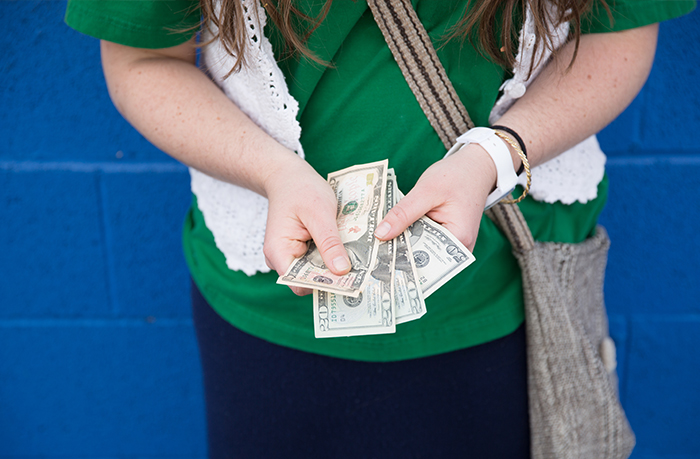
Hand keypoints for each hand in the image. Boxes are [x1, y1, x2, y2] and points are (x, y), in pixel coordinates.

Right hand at [262, 157, 350, 295]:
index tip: (349, 281)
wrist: (289, 176)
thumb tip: (341, 271)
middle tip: (362, 272)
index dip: (323, 284)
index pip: (298, 282)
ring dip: (334, 266)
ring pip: (316, 272)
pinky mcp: (301, 251)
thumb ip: (329, 243)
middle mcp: (281, 259)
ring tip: (359, 261)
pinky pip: (318, 261)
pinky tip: (348, 251)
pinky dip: (332, 257)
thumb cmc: (301, 189)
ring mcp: (291, 256)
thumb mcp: (319, 213)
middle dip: (333, 276)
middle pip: (308, 280)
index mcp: (278, 251)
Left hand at [374, 145, 496, 250]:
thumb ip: (403, 213)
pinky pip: (423, 240)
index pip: (425, 259)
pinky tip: (389, 231)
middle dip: (397, 253)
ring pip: (420, 249)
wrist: (474, 166)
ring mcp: (451, 244)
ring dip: (401, 243)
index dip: (400, 260)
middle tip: (368, 252)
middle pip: (422, 257)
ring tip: (374, 243)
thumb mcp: (426, 191)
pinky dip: (408, 234)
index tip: (374, 260)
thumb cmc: (456, 176)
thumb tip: (380, 235)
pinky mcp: (443, 236)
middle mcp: (457, 249)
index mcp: (459, 240)